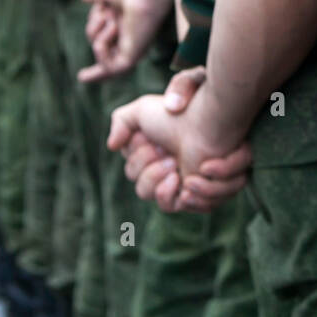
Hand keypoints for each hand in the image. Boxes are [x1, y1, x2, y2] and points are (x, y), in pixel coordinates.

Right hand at [77, 0, 167, 82]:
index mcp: (126, 29)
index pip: (109, 53)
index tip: (81, 78)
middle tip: (108, 12)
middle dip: (94, 27)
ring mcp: (132, 51)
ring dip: (99, 36)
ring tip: (113, 21)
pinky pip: (109, 67)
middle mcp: (130, 42)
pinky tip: (110, 32)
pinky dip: (102, 52)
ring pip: (100, 55)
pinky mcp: (133, 57)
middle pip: (97, 46)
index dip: (96, 69)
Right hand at [106, 83, 250, 212]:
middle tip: (168, 153)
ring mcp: (182, 185)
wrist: (204, 122)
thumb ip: (121, 122)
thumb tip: (111, 146)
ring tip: (175, 164)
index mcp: (153, 156)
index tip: (151, 140)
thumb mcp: (142, 110)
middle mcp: (166, 173)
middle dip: (150, 170)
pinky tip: (184, 181)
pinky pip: (175, 206)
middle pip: (142, 190)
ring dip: (160, 180)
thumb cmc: (176, 115)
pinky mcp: (196, 194)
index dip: (139, 158)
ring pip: (156, 199)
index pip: (133, 172)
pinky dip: (173, 194)